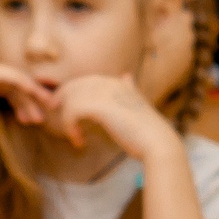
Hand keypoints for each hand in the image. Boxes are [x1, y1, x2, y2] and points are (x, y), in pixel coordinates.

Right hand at [0, 60, 49, 147]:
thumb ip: (1, 111)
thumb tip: (25, 114)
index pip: (8, 88)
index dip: (26, 101)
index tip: (38, 118)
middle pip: (13, 82)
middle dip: (32, 98)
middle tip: (49, 110)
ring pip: (14, 79)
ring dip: (32, 95)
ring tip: (42, 114)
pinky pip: (8, 75)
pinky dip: (24, 85)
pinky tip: (35, 97)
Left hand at [46, 73, 172, 157]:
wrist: (156, 142)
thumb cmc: (147, 129)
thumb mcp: (135, 104)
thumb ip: (128, 90)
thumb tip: (127, 76)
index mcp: (115, 82)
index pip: (84, 82)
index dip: (72, 96)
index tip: (70, 116)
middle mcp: (108, 82)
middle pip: (73, 86)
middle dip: (62, 102)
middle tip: (62, 122)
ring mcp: (102, 92)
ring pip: (70, 100)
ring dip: (67, 120)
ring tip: (76, 137)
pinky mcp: (97, 106)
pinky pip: (71, 112)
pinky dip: (70, 128)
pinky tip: (79, 142)